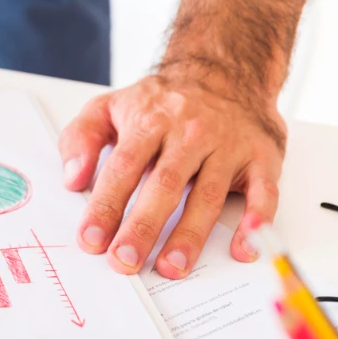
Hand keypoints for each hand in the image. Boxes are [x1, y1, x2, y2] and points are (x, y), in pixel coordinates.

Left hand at [58, 68, 285, 277]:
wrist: (225, 71)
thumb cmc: (162, 101)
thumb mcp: (110, 106)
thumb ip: (81, 138)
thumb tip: (72, 178)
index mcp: (150, 122)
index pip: (124, 168)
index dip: (106, 205)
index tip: (91, 239)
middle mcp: (190, 134)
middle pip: (164, 185)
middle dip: (143, 226)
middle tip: (125, 260)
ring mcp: (227, 146)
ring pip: (207, 194)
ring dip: (189, 235)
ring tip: (171, 267)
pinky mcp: (261, 158)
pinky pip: (264, 192)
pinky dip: (258, 220)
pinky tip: (244, 247)